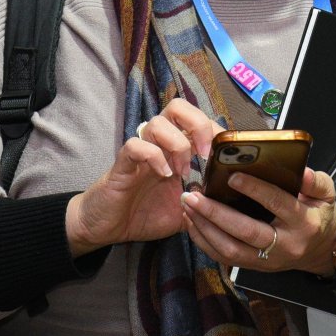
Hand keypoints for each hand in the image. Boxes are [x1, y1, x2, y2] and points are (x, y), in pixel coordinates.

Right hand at [66, 99, 220, 256]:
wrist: (107, 228)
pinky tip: (163, 174)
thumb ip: (204, 205)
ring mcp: (140, 152)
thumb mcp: (184, 213)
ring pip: (157, 122)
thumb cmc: (143, 215)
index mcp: (174, 150)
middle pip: (177, 107)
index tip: (225, 152)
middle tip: (204, 153)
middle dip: (197, 124)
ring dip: (177, 144)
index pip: (197, 120)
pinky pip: (136, 145)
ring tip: (181, 171)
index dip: (213, 128)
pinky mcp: (122, 164)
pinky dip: (154, 156)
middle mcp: (158, 145)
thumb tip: (228, 203)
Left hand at [181, 165, 335, 275]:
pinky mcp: (254, 267)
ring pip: (230, 250)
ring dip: (204, 228)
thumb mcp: (327, 194)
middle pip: (246, 232)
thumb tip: (302, 172)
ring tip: (187, 206)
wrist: (322, 250)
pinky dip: (204, 241)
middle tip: (194, 195)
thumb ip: (316, 181)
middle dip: (216, 213)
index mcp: (303, 223)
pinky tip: (192, 223)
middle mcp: (284, 245)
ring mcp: (267, 260)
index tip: (231, 176)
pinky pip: (224, 258)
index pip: (277, 204)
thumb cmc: (320, 216)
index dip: (255, 190)